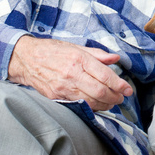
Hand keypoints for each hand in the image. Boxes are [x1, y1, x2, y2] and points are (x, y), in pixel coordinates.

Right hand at [8, 35, 132, 110]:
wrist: (26, 59)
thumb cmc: (52, 50)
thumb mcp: (76, 47)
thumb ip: (97, 54)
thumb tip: (115, 58)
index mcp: (79, 59)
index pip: (105, 75)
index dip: (119, 85)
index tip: (127, 89)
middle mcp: (72, 74)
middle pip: (100, 92)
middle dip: (115, 97)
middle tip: (122, 98)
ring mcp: (63, 87)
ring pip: (90, 102)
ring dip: (105, 104)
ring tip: (112, 102)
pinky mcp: (57, 97)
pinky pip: (79, 105)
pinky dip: (91, 107)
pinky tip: (98, 104)